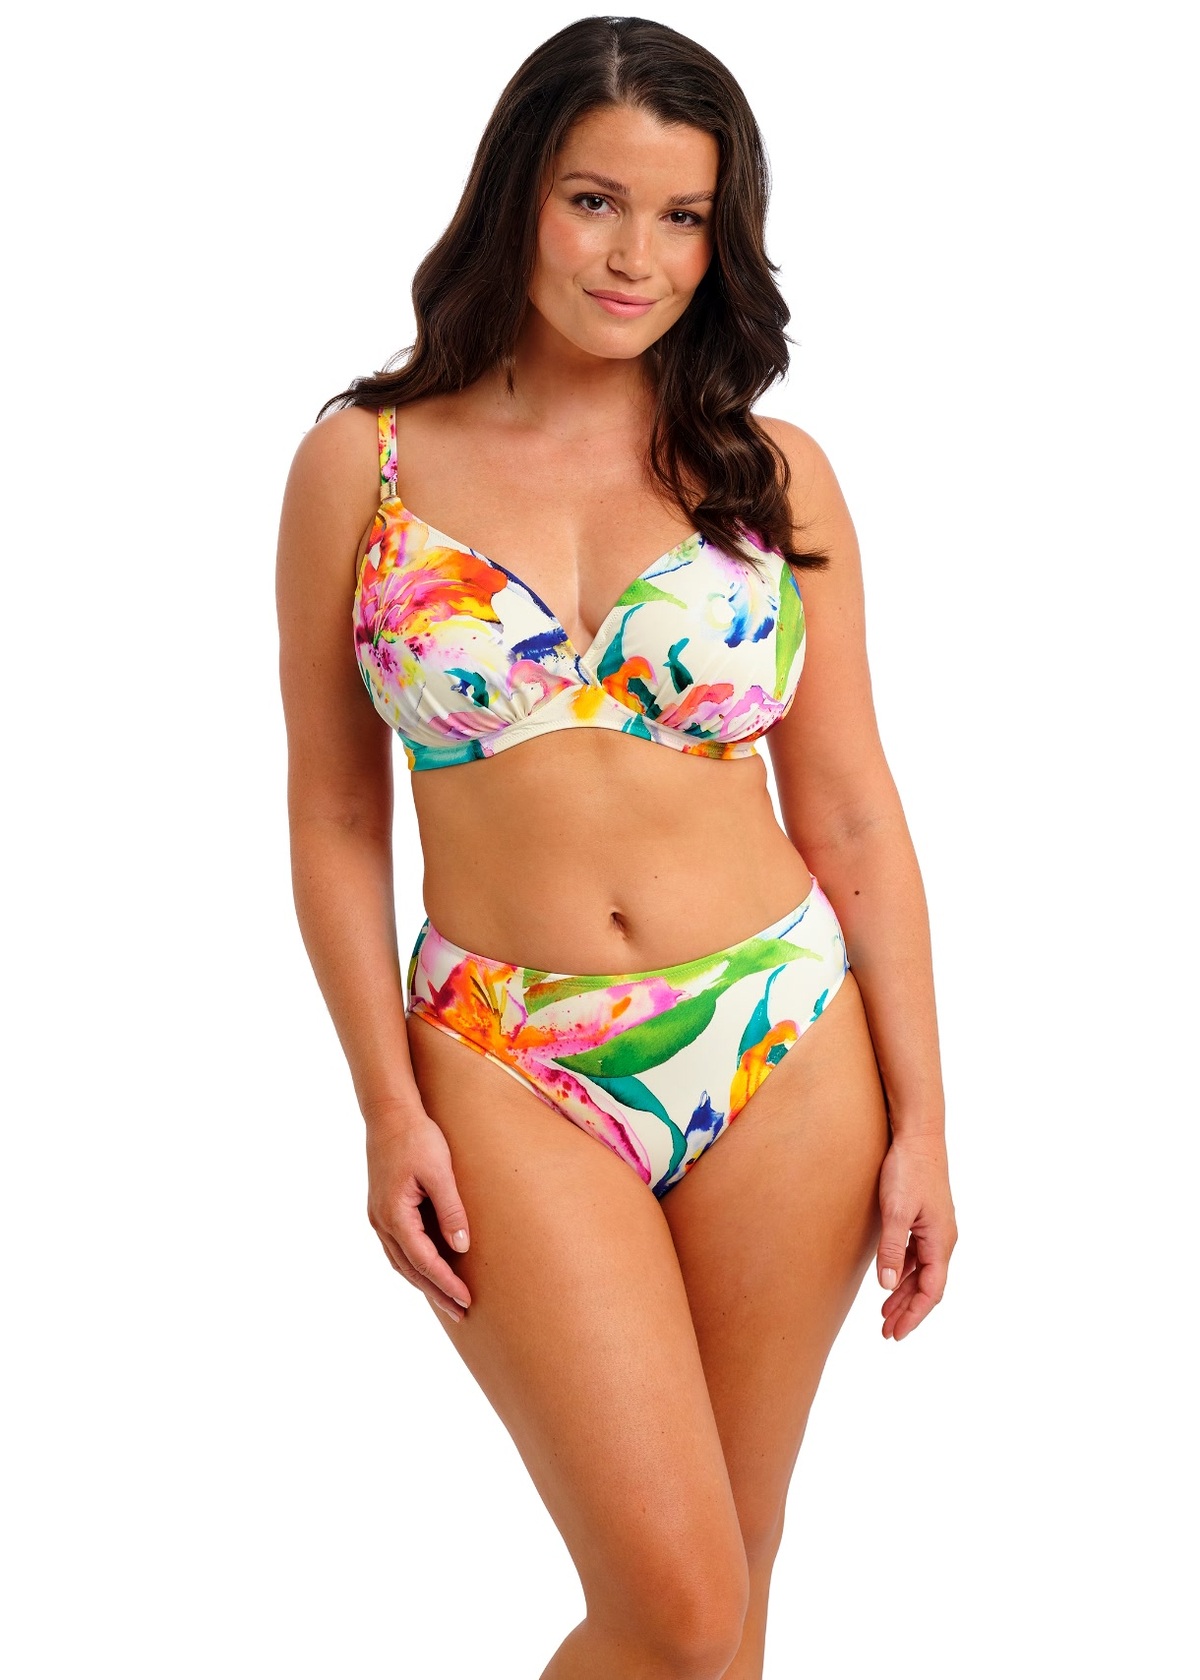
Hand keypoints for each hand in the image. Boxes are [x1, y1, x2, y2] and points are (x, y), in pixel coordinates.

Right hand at [365, 1113, 472, 1322]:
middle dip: (436, 1292)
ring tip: (447, 1298)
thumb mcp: (440, 1172)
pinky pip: (397, 1247)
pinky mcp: (382, 1209)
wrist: (389, 1113)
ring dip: (423, 1282)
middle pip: (409, 1269)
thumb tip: (461, 1248)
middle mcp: (381, 1222)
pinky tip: (428, 1269)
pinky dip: (413, 1264)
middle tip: (461, 1311)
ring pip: (400, 1262)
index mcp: (394, 1215)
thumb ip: (451, 1211)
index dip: (445, 1283)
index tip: (466, 1299)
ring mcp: (378, 1216)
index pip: (423, 1261)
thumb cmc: (417, 1138)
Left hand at [876, 1132, 955, 1340]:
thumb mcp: (896, 1211)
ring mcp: (935, 1229)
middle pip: (927, 1286)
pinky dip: (903, 1271)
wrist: (918, 1134)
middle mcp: (943, 1239)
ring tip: (885, 1313)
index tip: (896, 1334)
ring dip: (904, 1293)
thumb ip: (891, 1250)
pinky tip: (889, 1278)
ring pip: (921, 1271)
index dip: (914, 1315)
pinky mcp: (925, 1218)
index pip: (931, 1291)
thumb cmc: (908, 1170)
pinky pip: (917, 1255)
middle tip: (886, 1332)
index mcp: (941, 1241)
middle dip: (908, 1311)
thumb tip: (887, 1287)